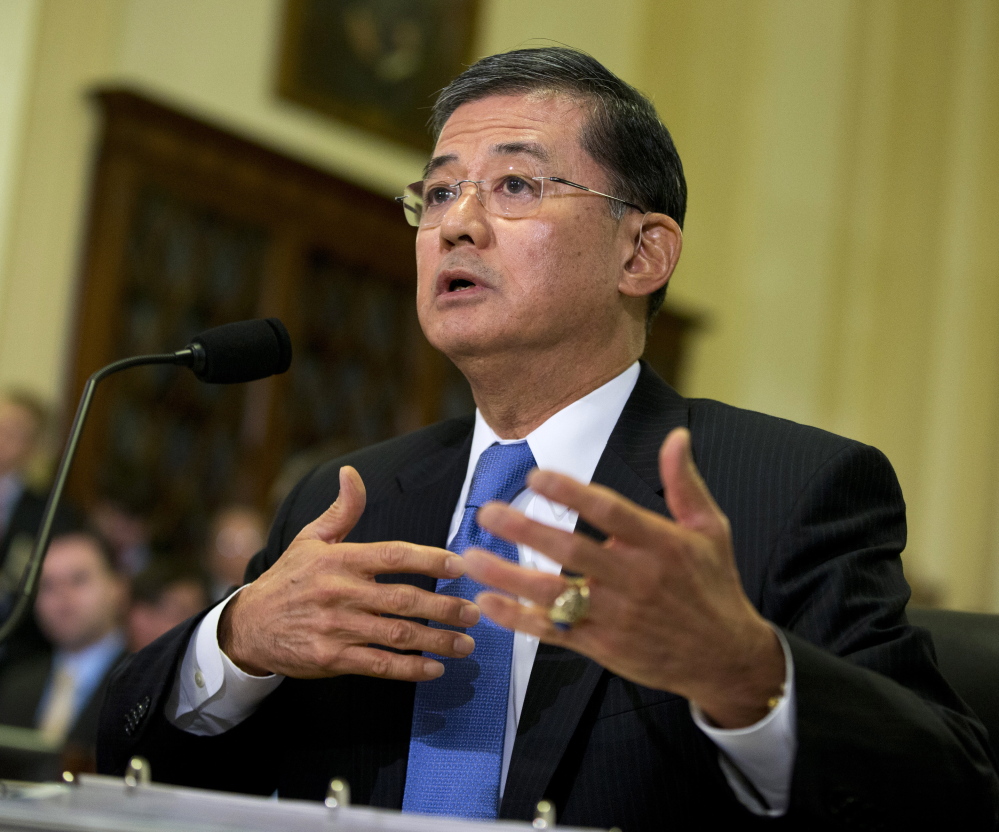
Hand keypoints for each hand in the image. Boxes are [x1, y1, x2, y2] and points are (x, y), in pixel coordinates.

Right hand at [219, 466, 480, 680]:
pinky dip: (409, 669)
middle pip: (404, 599)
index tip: (460, 566)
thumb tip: (352, 473)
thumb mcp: (310, 539)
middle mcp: (340, 592)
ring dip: (436, 640)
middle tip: (475, 612)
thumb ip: (342, 510)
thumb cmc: (288, 578)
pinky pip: (378, 665)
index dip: (430, 559)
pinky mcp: (331, 659)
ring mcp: (336, 628)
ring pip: (397, 635)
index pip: (393, 555)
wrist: (247, 626)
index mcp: (340, 560)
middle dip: (445, 606)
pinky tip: (435, 669)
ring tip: (466, 643)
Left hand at [463, 427, 784, 727]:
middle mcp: (636, 580)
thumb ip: (684, 482)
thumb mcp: (711, 529)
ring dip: (508, 577)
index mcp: (661, 545)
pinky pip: (554, 632)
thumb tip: (676, 435)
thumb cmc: (713, 585)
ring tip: (470, 559)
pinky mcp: (603, 646)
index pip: (610, 512)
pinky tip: (488, 603)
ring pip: (554, 595)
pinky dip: (519, 619)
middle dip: (527, 531)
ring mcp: (616, 617)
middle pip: (573, 552)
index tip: (536, 476)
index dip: (571, 493)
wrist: (727, 658)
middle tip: (488, 512)